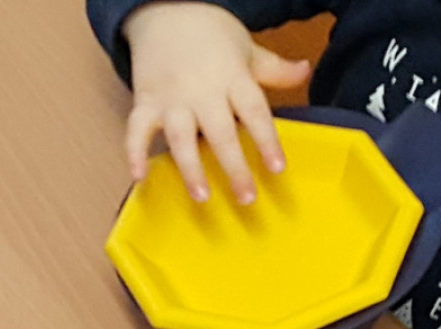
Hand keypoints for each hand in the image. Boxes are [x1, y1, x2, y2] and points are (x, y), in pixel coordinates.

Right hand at [122, 1, 308, 201]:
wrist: (165, 8)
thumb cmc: (209, 32)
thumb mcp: (246, 48)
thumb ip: (274, 69)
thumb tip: (305, 71)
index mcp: (232, 77)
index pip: (254, 111)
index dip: (266, 140)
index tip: (277, 168)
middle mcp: (203, 91)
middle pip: (221, 132)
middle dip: (234, 166)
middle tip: (246, 198)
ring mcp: (172, 99)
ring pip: (181, 138)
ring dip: (191, 168)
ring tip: (202, 196)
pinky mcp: (146, 102)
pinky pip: (137, 130)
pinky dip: (134, 152)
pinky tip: (138, 177)